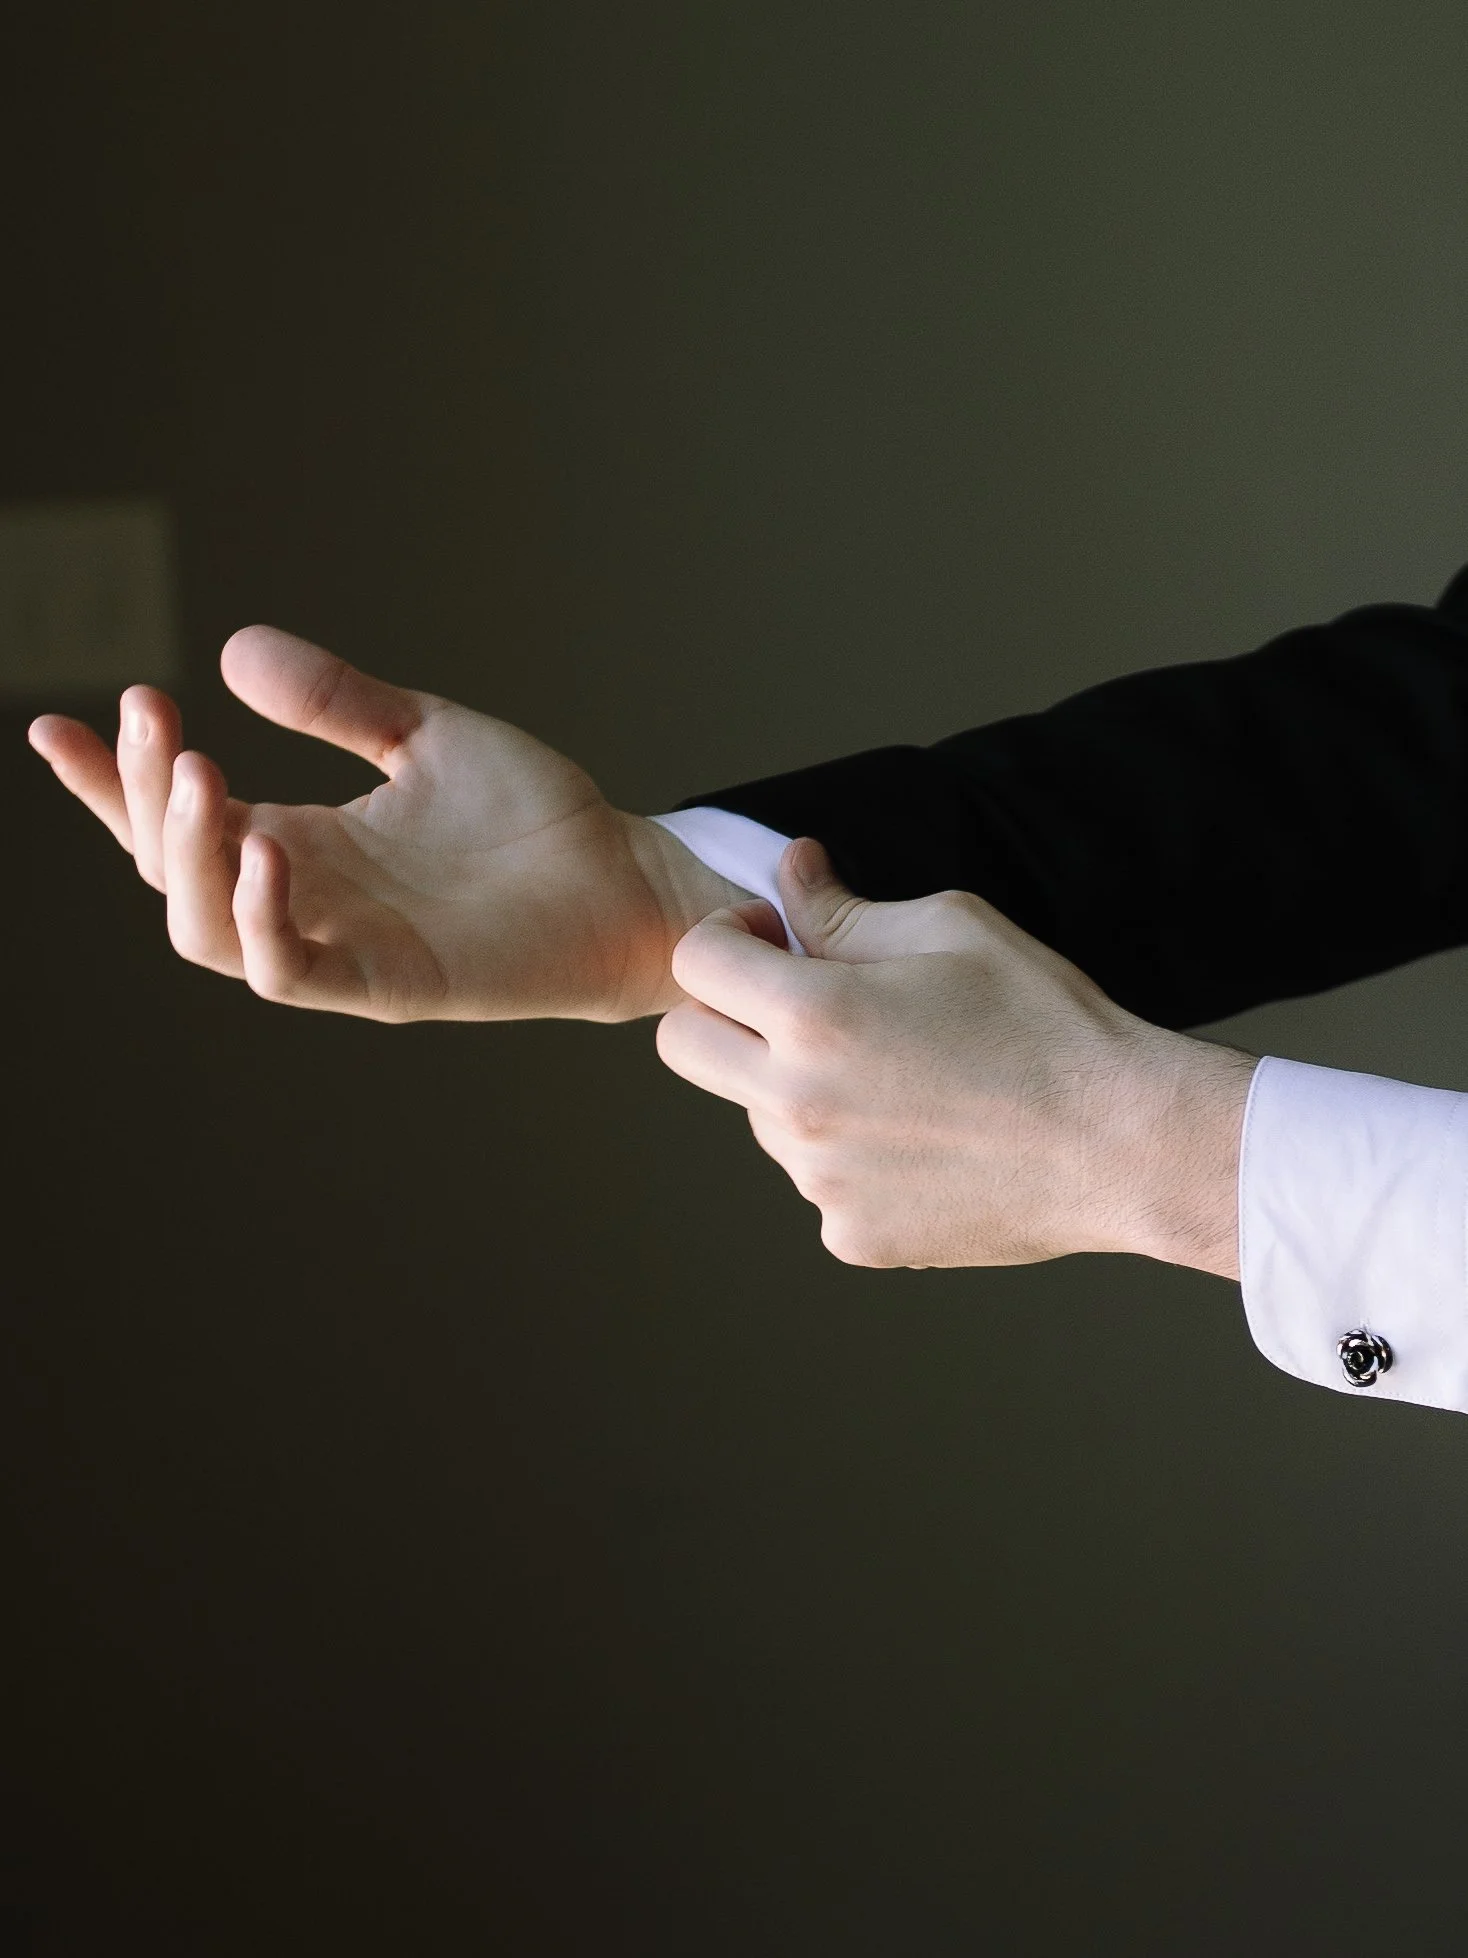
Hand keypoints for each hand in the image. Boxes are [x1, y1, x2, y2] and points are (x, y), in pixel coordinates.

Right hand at [29, 626, 747, 1021]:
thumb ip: (338, 701)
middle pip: (173, 866)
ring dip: (188, 855)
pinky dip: (264, 919)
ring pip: (208, 927)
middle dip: (142, 795)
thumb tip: (234, 647)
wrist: (625, 877)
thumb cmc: (533, 818)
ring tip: (200, 773)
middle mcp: (303, 897)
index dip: (109, 782)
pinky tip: (268, 849)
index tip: (55, 727)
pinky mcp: (386, 985)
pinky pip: (290, 972)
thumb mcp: (425, 734)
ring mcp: (338, 945)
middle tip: (155, 718)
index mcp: (301, 840)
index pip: (177, 818)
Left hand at [656, 839, 1257, 1272]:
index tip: (776, 939)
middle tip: (798, 1002)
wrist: (1123, 1143)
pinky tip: (924, 1138)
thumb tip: (788, 870)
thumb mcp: (948, 929)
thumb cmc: (1046, 1022)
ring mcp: (818, 1179)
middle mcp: (797, 1101)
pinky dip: (848, 1156)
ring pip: (757, 1115)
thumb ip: (842, 907)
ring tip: (899, 1076)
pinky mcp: (851, 1235)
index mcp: (815, 1013)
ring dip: (794, 1085)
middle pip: (685, 1048)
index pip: (694, 961)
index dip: (728, 936)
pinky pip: (815, 1181)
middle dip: (723, 1012)